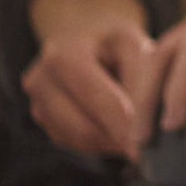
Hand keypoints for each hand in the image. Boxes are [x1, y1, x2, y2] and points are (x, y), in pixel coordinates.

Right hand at [23, 19, 154, 159]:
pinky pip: (73, 142)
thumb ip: (141, 82)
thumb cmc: (115, 41)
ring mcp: (37, 102)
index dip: (123, 123)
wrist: (86, 35)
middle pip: (82, 126)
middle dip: (117, 139)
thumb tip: (146, 128)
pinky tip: (117, 130)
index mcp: (63, 55)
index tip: (148, 143)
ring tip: (137, 138)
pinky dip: (99, 142)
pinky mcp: (42, 120)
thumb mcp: (135, 46)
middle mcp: (40, 80)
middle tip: (147, 150)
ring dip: (109, 143)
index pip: (96, 99)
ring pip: (78, 140)